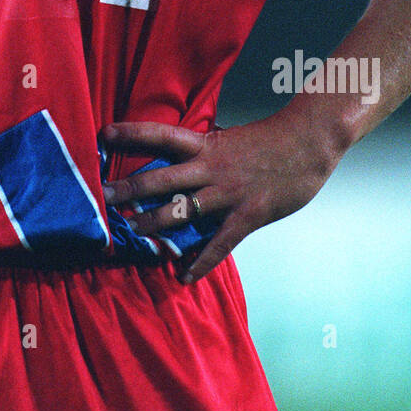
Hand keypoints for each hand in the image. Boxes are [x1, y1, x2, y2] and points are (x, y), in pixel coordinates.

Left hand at [100, 110, 339, 282]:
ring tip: (132, 233)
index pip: (160, 135)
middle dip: (130, 189)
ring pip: (183, 210)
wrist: (308, 142)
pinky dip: (202, 262)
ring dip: (155, 223)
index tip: (102, 135)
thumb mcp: (228, 138)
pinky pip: (220, 243)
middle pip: (162, 178)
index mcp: (204, 144)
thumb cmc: (268, 140)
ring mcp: (228, 192)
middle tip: (103, 198)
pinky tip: (185, 276)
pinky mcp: (248, 214)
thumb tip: (176, 156)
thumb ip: (202, 150)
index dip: (130, 134)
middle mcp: (211, 166)